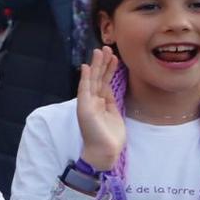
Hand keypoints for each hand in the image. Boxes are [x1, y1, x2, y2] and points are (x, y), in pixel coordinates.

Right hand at [74, 46, 124, 170]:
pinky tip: (86, 67)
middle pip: (98, 78)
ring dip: (96, 66)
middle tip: (106, 48)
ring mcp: (87, 104)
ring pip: (92, 80)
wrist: (104, 152)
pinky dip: (85, 78)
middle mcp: (92, 101)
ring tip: (100, 51)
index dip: (108, 69)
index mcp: (100, 102)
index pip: (104, 82)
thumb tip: (110, 89)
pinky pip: (84, 90)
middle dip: (102, 63)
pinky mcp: (84, 108)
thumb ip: (111, 102)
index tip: (114, 57)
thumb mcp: (114, 115)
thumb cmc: (110, 137)